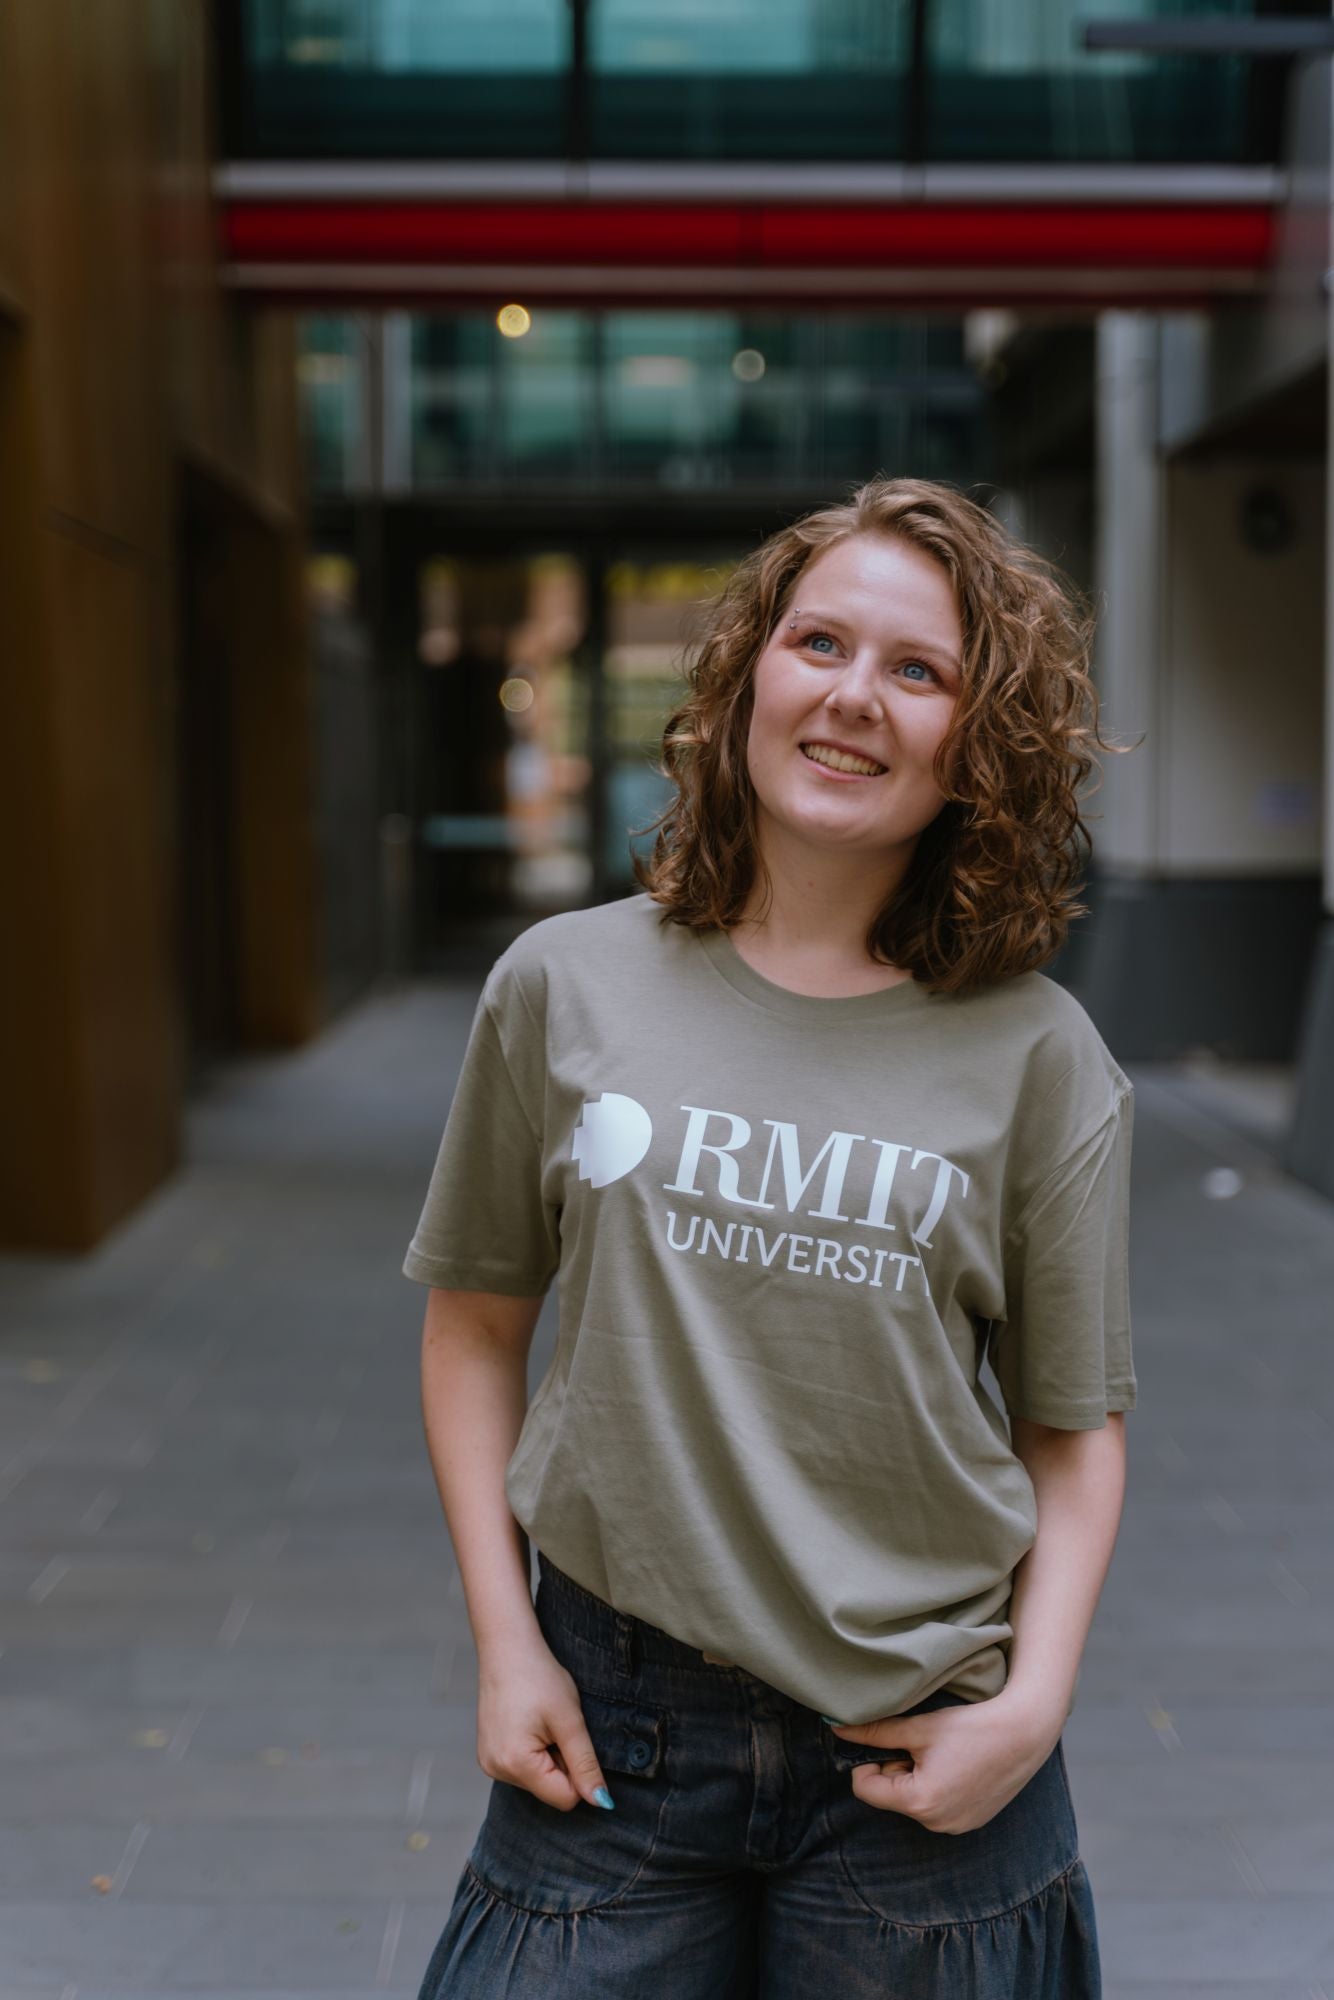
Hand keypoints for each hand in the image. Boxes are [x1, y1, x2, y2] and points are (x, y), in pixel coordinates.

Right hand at [475, 1628, 613, 1813]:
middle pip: (549, 1790)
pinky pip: (522, 1768)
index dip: (579, 1772)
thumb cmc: (539, 1676)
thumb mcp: (570, 1720)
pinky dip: (533, 1751)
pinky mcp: (487, 1754)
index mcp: (515, 1764)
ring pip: (537, 1780)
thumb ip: (585, 1764)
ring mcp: (488, 1763)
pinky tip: (529, 1722)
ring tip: (541, 1721)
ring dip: (548, 1756)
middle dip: (561, 1762)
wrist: (506, 1646)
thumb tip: (602, 1803)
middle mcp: (496, 1770)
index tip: (573, 1738)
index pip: (565, 1798)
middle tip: (556, 1725)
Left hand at [829, 1689, 1062, 1834]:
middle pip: (890, 1795)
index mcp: (918, 1801)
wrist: (1024, 1733)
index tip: (891, 1741)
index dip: (869, 1761)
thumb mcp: (918, 1727)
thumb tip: (837, 1728)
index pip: (865, 1788)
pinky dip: (938, 1786)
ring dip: (917, 1776)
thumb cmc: (970, 1727)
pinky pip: (937, 1807)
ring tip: (945, 1753)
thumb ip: (874, 1732)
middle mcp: (935, 1824)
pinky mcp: (971, 1822)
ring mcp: (956, 1827)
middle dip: (897, 1767)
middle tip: (923, 1744)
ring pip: (913, 1800)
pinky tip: (959, 1765)